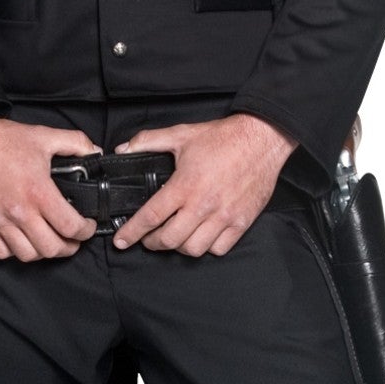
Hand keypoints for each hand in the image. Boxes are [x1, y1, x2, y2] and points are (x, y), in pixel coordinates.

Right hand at [0, 112, 102, 261]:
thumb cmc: (0, 140)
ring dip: (43, 252)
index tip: (88, 227)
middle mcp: (20, 212)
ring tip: (49, 242)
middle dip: (69, 248)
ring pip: (27, 255)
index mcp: (38, 192)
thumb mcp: (45, 135)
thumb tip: (94, 152)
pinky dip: (14, 252)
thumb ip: (76, 143)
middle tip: (73, 240)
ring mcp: (0, 221)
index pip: (70, 227)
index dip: (86, 231)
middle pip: (51, 248)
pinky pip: (1, 252)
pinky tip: (22, 241)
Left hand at [107, 114, 297, 255]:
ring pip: (193, 249)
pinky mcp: (241, 221)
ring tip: (175, 237)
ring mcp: (224, 216)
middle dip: (153, 243)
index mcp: (185, 185)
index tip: (122, 241)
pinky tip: (201, 235)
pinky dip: (206, 247)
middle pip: (170, 239)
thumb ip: (148, 141)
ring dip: (179, 247)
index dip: (132, 232)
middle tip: (149, 238)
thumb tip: (123, 149)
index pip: (151, 216)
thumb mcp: (181, 134)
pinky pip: (219, 248)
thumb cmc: (223, 138)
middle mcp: (204, 204)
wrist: (262, 139)